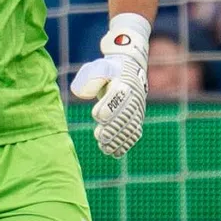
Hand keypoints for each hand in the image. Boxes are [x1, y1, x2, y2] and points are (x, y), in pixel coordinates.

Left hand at [69, 20, 148, 157]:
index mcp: (124, 81)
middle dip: (113, 127)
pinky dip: (126, 144)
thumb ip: (89, 79)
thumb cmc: (109, 69)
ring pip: (131, 126)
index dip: (109, 107)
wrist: (130, 68)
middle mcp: (134, 96)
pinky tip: (115, 153)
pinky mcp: (137, 118)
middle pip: (126, 114)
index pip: (119, 96)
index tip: (96, 115)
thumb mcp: (98, 68)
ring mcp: (137, 108)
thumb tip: (83, 94)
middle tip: (99, 136)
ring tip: (104, 148)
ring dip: (118, 139)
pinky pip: (134, 132)